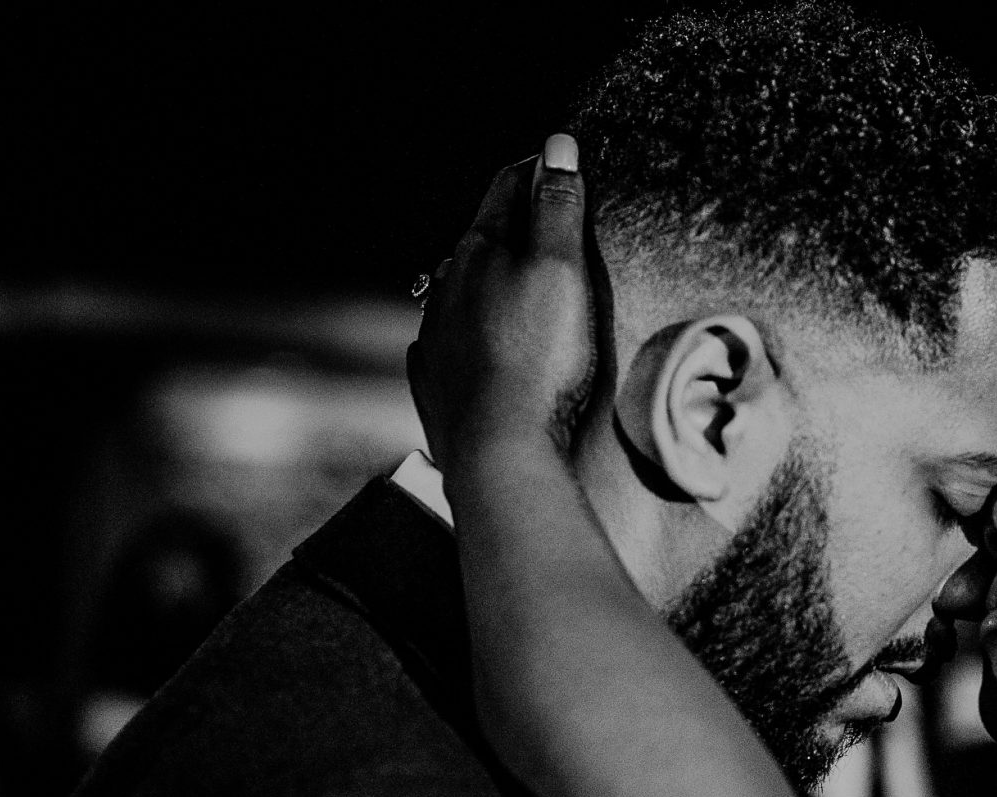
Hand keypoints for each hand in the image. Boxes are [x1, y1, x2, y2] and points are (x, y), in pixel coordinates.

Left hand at [407, 134, 598, 479]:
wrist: (499, 450)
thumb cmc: (538, 359)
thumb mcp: (561, 271)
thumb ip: (558, 208)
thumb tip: (556, 145)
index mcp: (479, 253)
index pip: (507, 190)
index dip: (535, 169)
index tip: (555, 160)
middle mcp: (447, 288)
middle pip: (479, 241)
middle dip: (508, 227)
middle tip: (536, 220)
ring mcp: (436, 338)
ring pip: (457, 292)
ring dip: (482, 281)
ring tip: (506, 283)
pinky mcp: (437, 384)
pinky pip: (446, 344)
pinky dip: (463, 333)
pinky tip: (471, 342)